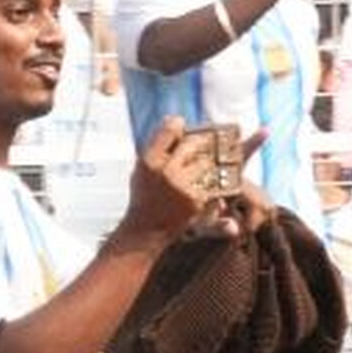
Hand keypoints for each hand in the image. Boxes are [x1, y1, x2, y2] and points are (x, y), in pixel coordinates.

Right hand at [121, 117, 232, 242]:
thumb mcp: (140, 170)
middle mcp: (166, 171)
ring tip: (206, 160)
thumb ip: (156, 149)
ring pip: (205, 162)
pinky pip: (209, 182)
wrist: (146, 229)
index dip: (177, 124)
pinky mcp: (196, 199)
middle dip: (199, 141)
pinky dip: (210, 180)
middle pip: (192, 143)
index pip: (168, 131)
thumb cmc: (143, 198)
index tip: (181, 123)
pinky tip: (208, 179)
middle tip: (203, 140)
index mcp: (149, 161)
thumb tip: (173, 124)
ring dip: (207, 160)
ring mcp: (183, 186)